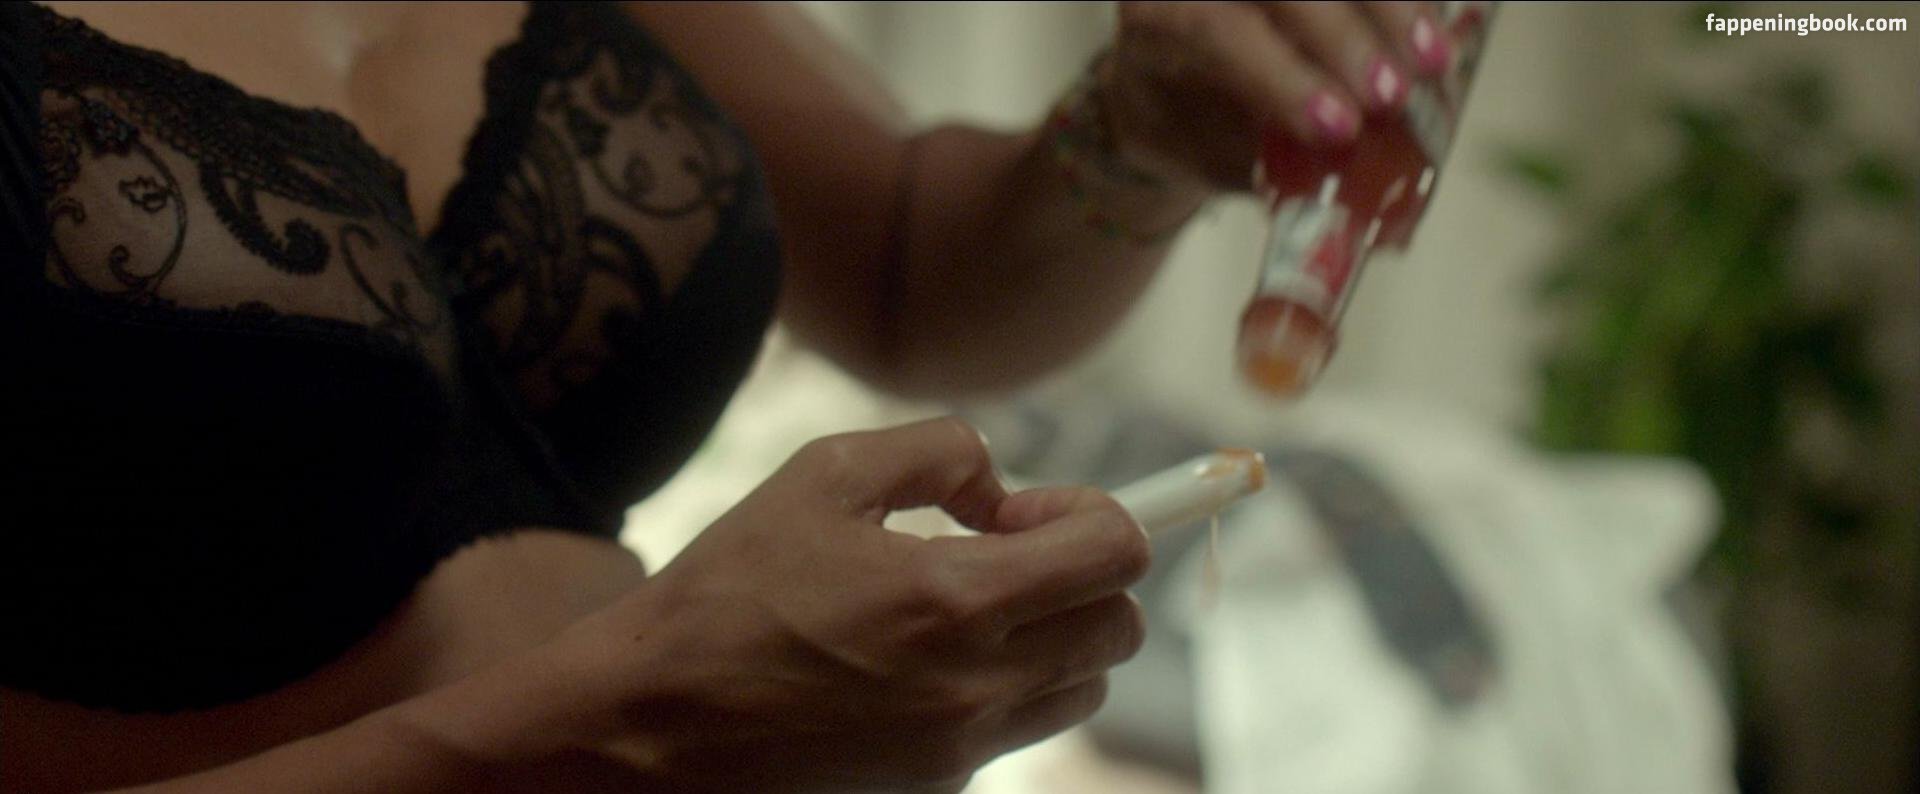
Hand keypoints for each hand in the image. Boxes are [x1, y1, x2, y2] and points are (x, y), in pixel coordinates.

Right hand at [562, 417, 1151, 792]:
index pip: (1115, 554)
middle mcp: (978, 686)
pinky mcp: (937, 786)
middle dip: (1082, 576)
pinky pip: (1015, 730)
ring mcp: (961, 748)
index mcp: (957, 600)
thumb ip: (939, 451)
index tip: (1026, 511)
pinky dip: (1000, 688)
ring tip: (969, 609)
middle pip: (1118, 628)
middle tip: (1003, 552)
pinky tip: (921, 662)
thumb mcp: (824, 476)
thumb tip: (998, 486)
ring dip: (1054, 637)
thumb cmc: (727, 594)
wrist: (651, 723)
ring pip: (1081, 688)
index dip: (1093, 514)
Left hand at [1103, 1, 1458, 188]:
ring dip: (1393, 10)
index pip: (1217, 30)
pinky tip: (1435, 33)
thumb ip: (1276, 169)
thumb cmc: (1193, 127)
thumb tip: (1360, 218)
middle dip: (1346, 40)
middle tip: (1397, 98)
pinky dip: (1406, 2)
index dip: (1284, 78)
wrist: (1170, 83)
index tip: (1340, 129)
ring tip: (1436, 63)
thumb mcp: (1215, 155)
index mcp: (1160, 20)